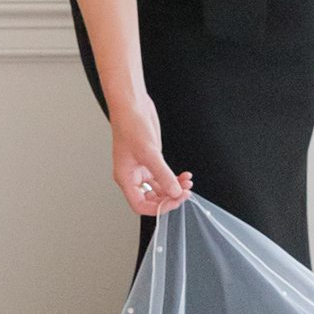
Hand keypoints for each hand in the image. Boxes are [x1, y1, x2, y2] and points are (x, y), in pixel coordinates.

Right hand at [110, 100, 190, 222]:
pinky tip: (184, 175)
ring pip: (159, 188)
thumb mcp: (149, 152)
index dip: (158, 207)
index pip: (140, 205)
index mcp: (125, 178)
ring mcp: (143, 168)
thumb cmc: (130, 125)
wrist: (132, 106)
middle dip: (169, 197)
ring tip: (187, 184)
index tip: (174, 201)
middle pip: (151, 199)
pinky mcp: (151, 160)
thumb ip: (163, 175)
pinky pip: (163, 176)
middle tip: (184, 193)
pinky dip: (174, 178)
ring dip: (174, 188)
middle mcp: (133, 176)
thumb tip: (174, 192)